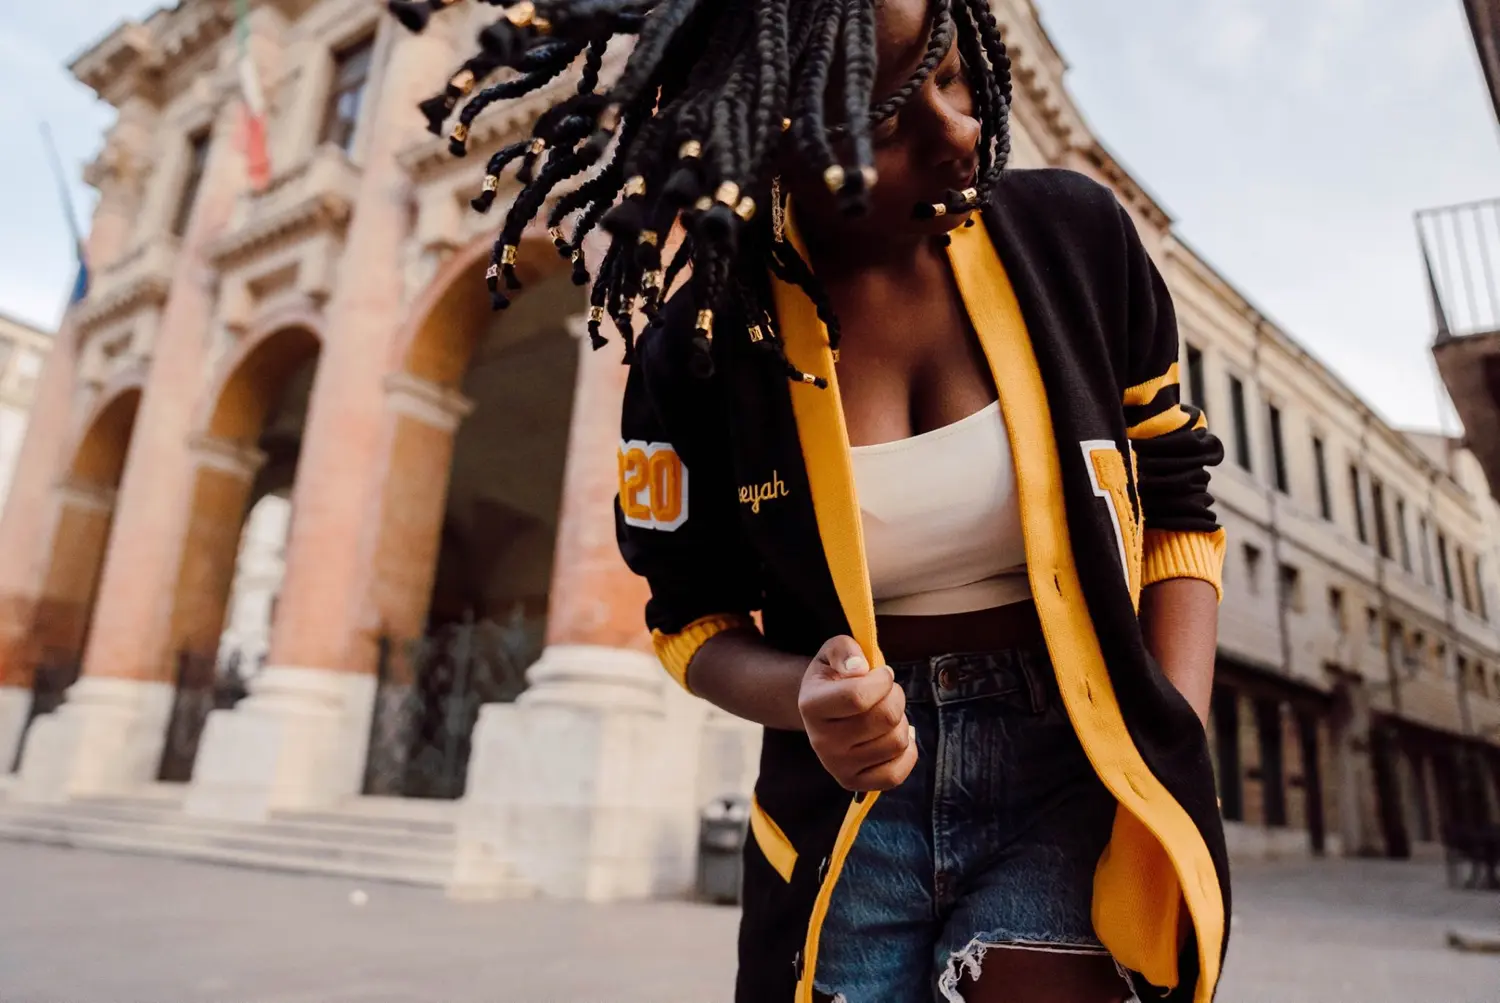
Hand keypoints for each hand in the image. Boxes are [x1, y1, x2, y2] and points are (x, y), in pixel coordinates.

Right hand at [797, 636, 916, 791]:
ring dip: (901, 721)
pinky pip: (897, 774)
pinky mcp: (854, 783)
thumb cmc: (834, 677)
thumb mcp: (833, 652)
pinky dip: (906, 752)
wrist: (822, 710)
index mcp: (812, 706)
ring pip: (897, 741)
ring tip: (884, 714)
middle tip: (886, 692)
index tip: (882, 673)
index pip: (858, 696)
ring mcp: (837, 766)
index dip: (882, 680)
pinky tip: (893, 736)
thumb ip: (844, 649)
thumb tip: (859, 667)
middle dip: (895, 696)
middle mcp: (821, 741)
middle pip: (885, 718)